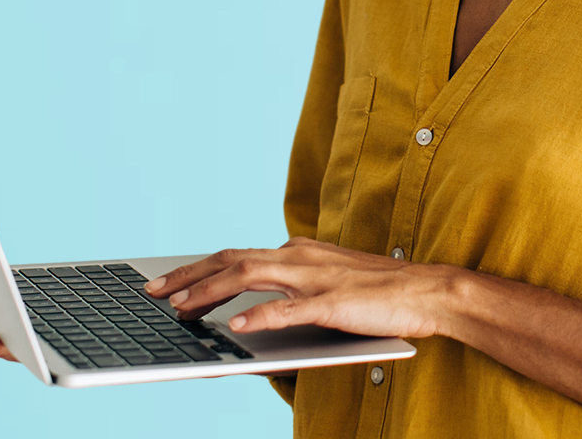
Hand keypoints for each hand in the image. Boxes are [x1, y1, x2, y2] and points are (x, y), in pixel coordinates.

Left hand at [142, 237, 456, 338]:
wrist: (428, 290)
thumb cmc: (378, 293)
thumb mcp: (324, 286)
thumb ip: (288, 293)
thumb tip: (246, 313)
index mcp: (297, 252)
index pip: (235, 256)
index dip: (196, 269)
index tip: (164, 283)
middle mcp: (300, 257)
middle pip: (231, 260)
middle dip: (188, 277)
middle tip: (153, 293)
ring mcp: (316, 278)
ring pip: (251, 277)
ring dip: (211, 292)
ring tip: (181, 308)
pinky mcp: (334, 302)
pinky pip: (291, 308)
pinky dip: (262, 316)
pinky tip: (238, 328)